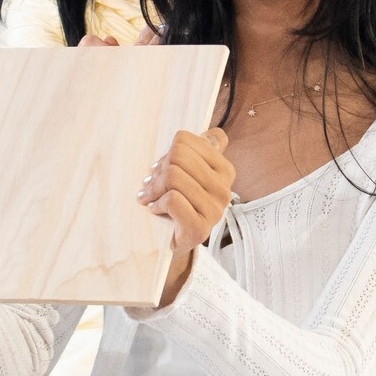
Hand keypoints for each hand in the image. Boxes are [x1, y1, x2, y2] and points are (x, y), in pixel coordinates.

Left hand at [142, 128, 232, 301]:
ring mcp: (215, 210)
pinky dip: (157, 204)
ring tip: (150, 198)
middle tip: (151, 186)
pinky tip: (156, 210)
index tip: (162, 168)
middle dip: (158, 171)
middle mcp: (224, 189)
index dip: (167, 153)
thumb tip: (212, 133)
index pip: (184, 141)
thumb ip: (204, 150)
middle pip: (177, 156)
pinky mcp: (200, 229)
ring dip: (154, 189)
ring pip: (173, 176)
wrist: (176, 242)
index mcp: (224, 169)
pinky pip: (172, 199)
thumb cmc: (180, 202)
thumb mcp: (191, 172)